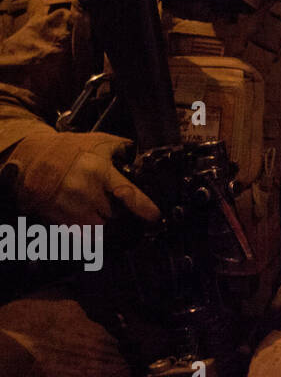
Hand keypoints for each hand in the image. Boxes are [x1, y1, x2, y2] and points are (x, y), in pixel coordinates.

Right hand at [9, 131, 158, 225]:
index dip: (143, 207)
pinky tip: (88, 219)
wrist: (31, 157)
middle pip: (114, 215)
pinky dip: (88, 231)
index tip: (155, 216)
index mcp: (99, 171)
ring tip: (102, 211)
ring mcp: (69, 208)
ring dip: (105, 223)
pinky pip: (80, 235)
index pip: (127, 192)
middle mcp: (84, 192)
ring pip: (99, 229)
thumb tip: (141, 158)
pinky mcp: (56, 219)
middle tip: (119, 206)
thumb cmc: (69, 149)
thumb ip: (123, 149)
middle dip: (120, 213)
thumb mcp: (100, 141)